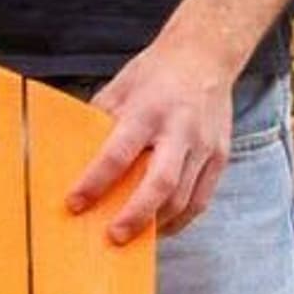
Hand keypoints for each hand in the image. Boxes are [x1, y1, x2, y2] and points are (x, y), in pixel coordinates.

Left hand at [77, 37, 241, 243]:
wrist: (205, 56)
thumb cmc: (155, 74)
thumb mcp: (119, 88)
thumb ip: (99, 122)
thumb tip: (72, 156)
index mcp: (148, 111)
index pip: (118, 153)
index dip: (95, 182)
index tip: (74, 203)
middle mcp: (180, 130)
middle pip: (161, 183)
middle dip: (135, 215)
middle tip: (112, 236)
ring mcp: (205, 146)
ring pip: (184, 198)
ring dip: (157, 223)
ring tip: (132, 238)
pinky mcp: (221, 156)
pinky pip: (201, 198)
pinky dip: (181, 219)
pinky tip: (160, 228)